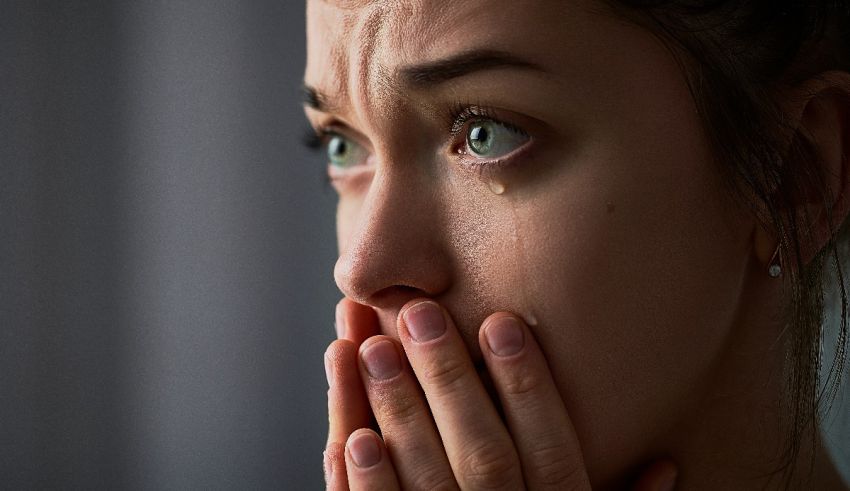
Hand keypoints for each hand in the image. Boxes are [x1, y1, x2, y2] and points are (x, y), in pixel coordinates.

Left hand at [323, 298, 677, 489]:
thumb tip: (669, 466)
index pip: (554, 448)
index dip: (528, 385)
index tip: (501, 321)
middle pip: (483, 453)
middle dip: (449, 380)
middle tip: (419, 314)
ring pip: (427, 482)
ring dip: (396, 414)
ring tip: (370, 349)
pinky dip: (368, 487)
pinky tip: (351, 436)